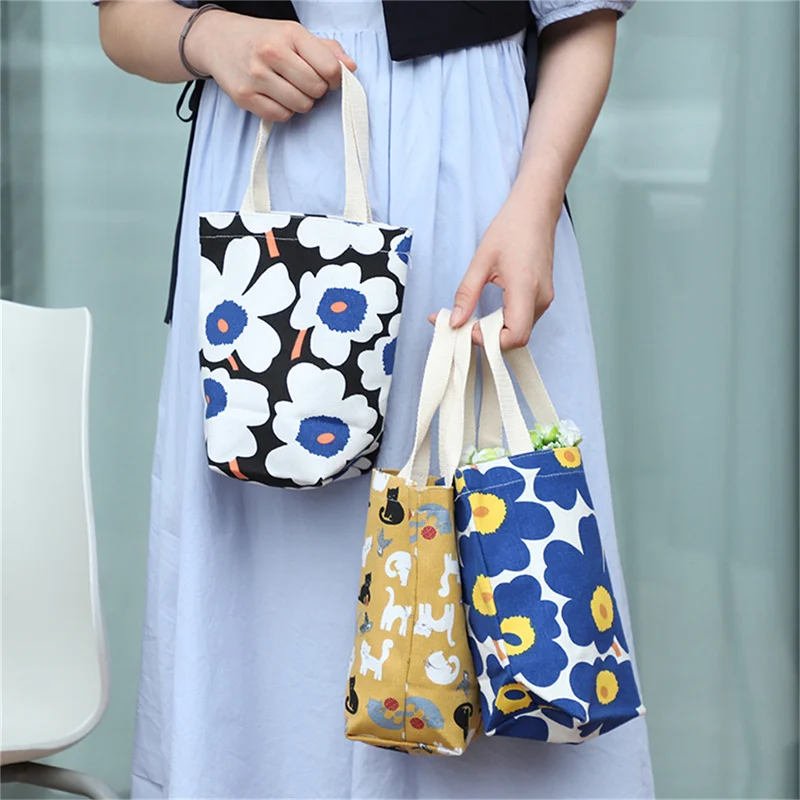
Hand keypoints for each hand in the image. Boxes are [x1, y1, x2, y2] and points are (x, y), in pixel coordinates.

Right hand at [185, 12, 356, 120]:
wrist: (216, 39)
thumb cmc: (262, 38)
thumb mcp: (294, 34)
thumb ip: (326, 50)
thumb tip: (350, 68)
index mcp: (290, 34)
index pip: (330, 69)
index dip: (335, 79)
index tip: (327, 78)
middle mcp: (272, 53)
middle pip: (316, 90)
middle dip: (315, 91)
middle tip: (304, 82)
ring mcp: (256, 76)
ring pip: (300, 106)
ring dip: (300, 102)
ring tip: (289, 88)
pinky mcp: (244, 96)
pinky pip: (280, 116)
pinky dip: (283, 110)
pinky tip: (275, 96)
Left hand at [430, 194, 555, 349]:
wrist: (535, 210)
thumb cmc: (512, 228)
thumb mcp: (481, 261)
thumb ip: (466, 293)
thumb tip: (455, 320)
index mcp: (525, 288)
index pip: (515, 336)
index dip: (489, 340)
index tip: (468, 328)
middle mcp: (540, 298)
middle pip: (516, 338)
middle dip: (487, 337)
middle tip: (464, 325)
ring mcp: (544, 299)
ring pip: (520, 331)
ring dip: (495, 331)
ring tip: (474, 318)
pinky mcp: (542, 297)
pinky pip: (523, 320)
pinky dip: (504, 322)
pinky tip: (490, 312)